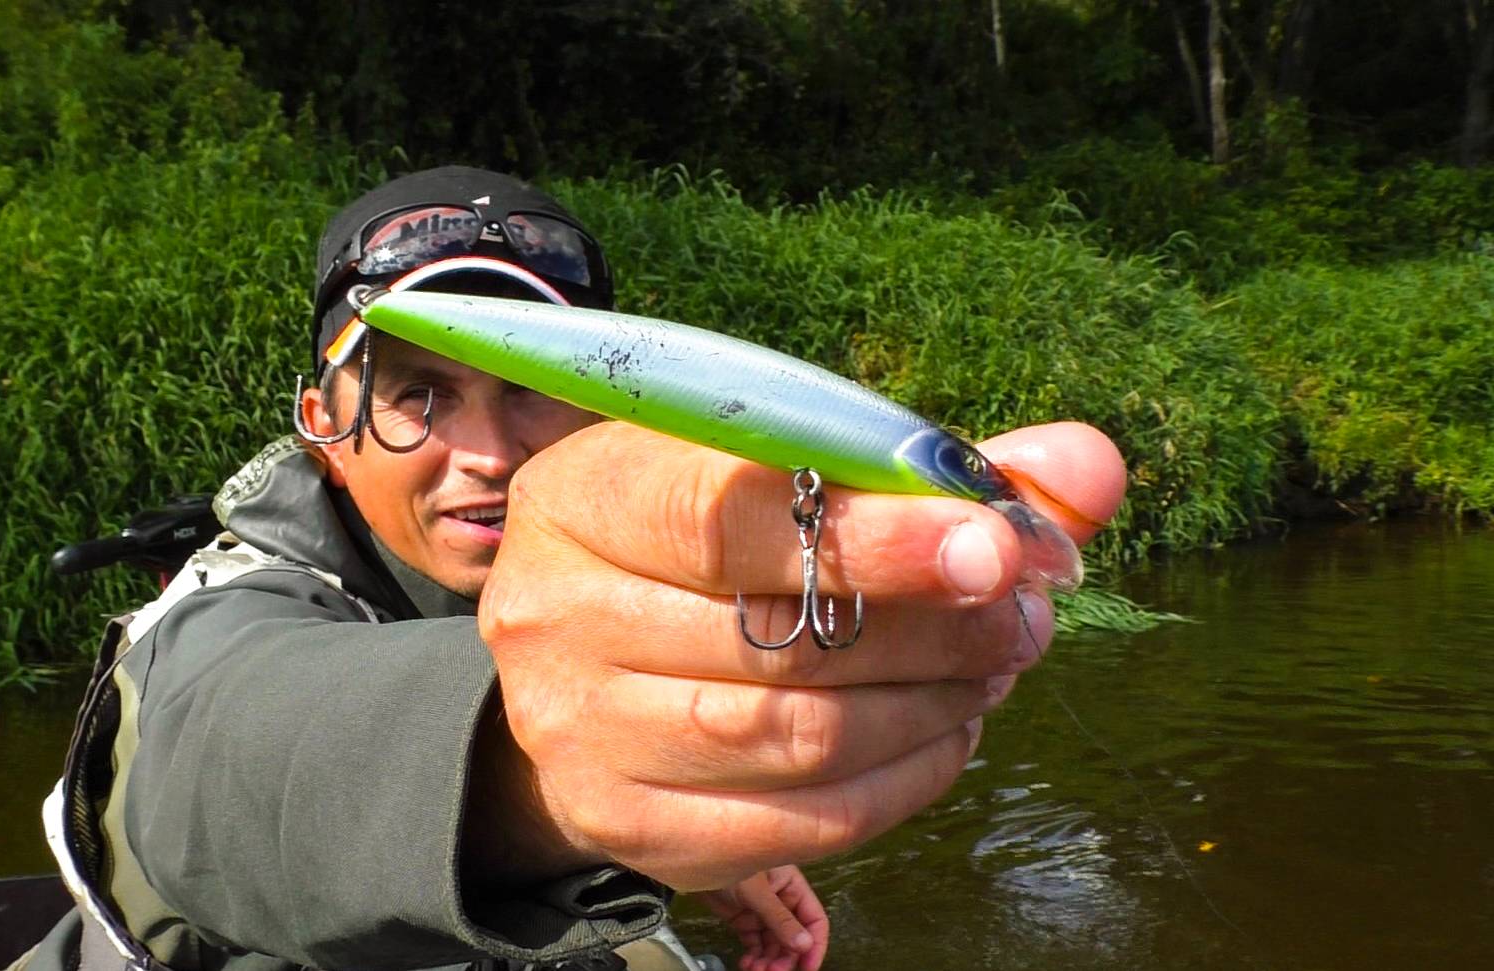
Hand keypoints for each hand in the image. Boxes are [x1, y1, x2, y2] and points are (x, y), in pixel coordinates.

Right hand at [475, 421, 1124, 890]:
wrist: (583, 662)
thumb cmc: (699, 546)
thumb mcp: (772, 474)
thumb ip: (921, 467)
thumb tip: (1084, 468)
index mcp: (584, 493)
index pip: (726, 516)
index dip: (874, 536)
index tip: (996, 546)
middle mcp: (553, 612)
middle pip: (778, 640)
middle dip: (936, 630)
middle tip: (1026, 611)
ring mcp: (577, 730)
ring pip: (798, 738)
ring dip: (933, 704)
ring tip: (993, 666)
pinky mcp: (624, 822)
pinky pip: (800, 823)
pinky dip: (904, 779)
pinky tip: (945, 733)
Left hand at [697, 865, 829, 970]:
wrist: (691, 857)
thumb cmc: (727, 859)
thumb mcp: (756, 891)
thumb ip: (780, 919)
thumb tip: (804, 945)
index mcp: (792, 885)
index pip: (814, 919)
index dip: (815, 945)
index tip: (808, 968)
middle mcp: (781, 899)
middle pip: (793, 937)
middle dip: (785, 957)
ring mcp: (762, 911)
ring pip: (773, 944)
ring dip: (768, 961)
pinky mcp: (744, 919)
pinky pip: (755, 943)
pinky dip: (753, 957)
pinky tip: (746, 965)